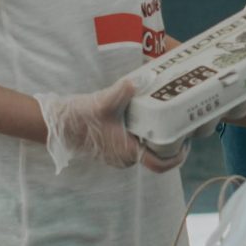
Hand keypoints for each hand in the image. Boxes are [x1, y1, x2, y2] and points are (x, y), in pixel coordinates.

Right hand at [33, 73, 181, 173]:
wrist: (58, 125)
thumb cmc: (80, 117)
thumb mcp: (103, 102)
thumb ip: (123, 91)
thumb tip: (140, 80)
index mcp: (128, 152)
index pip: (160, 164)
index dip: (178, 157)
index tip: (187, 142)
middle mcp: (125, 159)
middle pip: (157, 157)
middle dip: (171, 144)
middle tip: (181, 125)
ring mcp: (119, 157)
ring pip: (146, 152)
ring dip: (157, 140)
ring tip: (168, 121)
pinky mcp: (113, 151)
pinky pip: (135, 148)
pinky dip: (144, 138)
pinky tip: (148, 121)